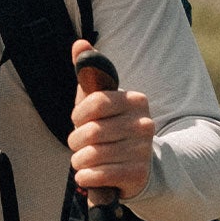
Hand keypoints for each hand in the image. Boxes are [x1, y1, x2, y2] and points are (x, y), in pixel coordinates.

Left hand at [67, 38, 154, 202]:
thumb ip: (89, 73)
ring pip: (92, 155)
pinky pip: (97, 174)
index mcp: (136, 100)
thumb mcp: (101, 101)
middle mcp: (144, 123)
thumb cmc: (112, 129)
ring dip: (79, 160)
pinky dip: (85, 176)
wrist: (140, 167)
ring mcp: (143, 150)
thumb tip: (79, 44)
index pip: (96, 101)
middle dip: (75, 140)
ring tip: (83, 160)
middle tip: (78, 144)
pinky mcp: (138, 174)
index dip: (78, 114)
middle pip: (91, 131)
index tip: (78, 121)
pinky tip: (88, 174)